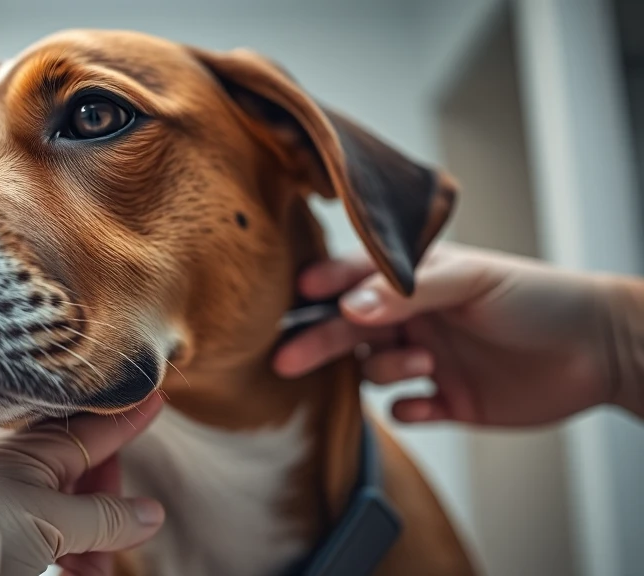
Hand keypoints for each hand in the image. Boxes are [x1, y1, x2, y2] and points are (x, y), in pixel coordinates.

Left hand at [0, 394, 164, 575]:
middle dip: (111, 505)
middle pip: (88, 475)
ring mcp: (8, 506)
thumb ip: (103, 517)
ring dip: (92, 542)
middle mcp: (21, 471)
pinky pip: (48, 541)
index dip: (127, 418)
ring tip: (93, 572)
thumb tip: (151, 513)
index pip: (95, 428)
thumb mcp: (46, 521)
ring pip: (70, 514)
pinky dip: (68, 557)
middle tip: (122, 535)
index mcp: (32, 449)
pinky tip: (73, 573)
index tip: (156, 398)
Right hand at [274, 243, 641, 426]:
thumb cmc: (538, 297)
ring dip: (386, 370)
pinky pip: (406, 410)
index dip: (325, 285)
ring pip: (374, 369)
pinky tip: (424, 403)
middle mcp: (415, 317)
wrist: (599, 350)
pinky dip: (407, 409)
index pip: (356, 277)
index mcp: (417, 278)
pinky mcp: (447, 400)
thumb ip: (407, 290)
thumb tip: (348, 305)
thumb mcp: (471, 280)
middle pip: (350, 330)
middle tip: (286, 360)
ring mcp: (429, 358)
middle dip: (320, 343)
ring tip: (422, 364)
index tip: (299, 296)